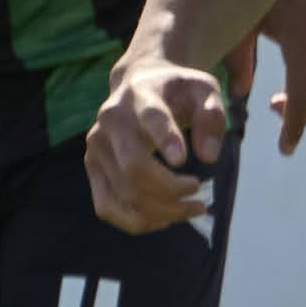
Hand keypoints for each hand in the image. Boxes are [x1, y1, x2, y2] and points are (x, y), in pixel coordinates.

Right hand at [86, 42, 246, 231]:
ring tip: (192, 209)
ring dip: (162, 212)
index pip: (152, 117)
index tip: (183, 161)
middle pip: (134, 167)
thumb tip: (209, 157)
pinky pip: (107, 207)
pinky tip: (164, 218)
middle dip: (171, 190)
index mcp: (141, 95)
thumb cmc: (177, 91)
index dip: (165, 138)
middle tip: (201, 197)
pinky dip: (137, 221)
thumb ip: (212, 116)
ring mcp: (96, 147)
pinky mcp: (92, 168)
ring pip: (124, 193)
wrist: (139, 84)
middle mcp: (111, 121)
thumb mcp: (204, 90)